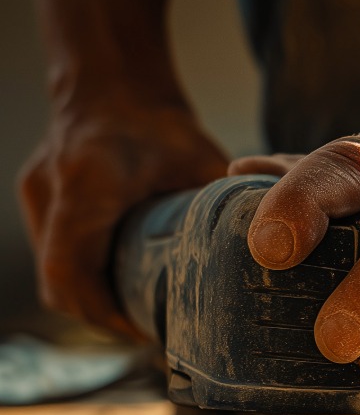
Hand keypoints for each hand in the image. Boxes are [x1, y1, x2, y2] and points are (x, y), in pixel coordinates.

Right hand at [19, 105, 228, 336]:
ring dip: (91, 303)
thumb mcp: (200, 164)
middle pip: (59, 286)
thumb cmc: (161, 125)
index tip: (147, 331)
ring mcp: (38, 196)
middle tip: (150, 331)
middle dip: (104, 317)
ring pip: (52, 277)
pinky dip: (84, 281)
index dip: (107, 313)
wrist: (114, 83)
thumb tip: (266, 254)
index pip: (74, 271)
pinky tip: (122, 288)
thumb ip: (225, 207)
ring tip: (139, 316)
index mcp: (88, 185)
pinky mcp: (39, 200)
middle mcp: (51, 192)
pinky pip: (54, 258)